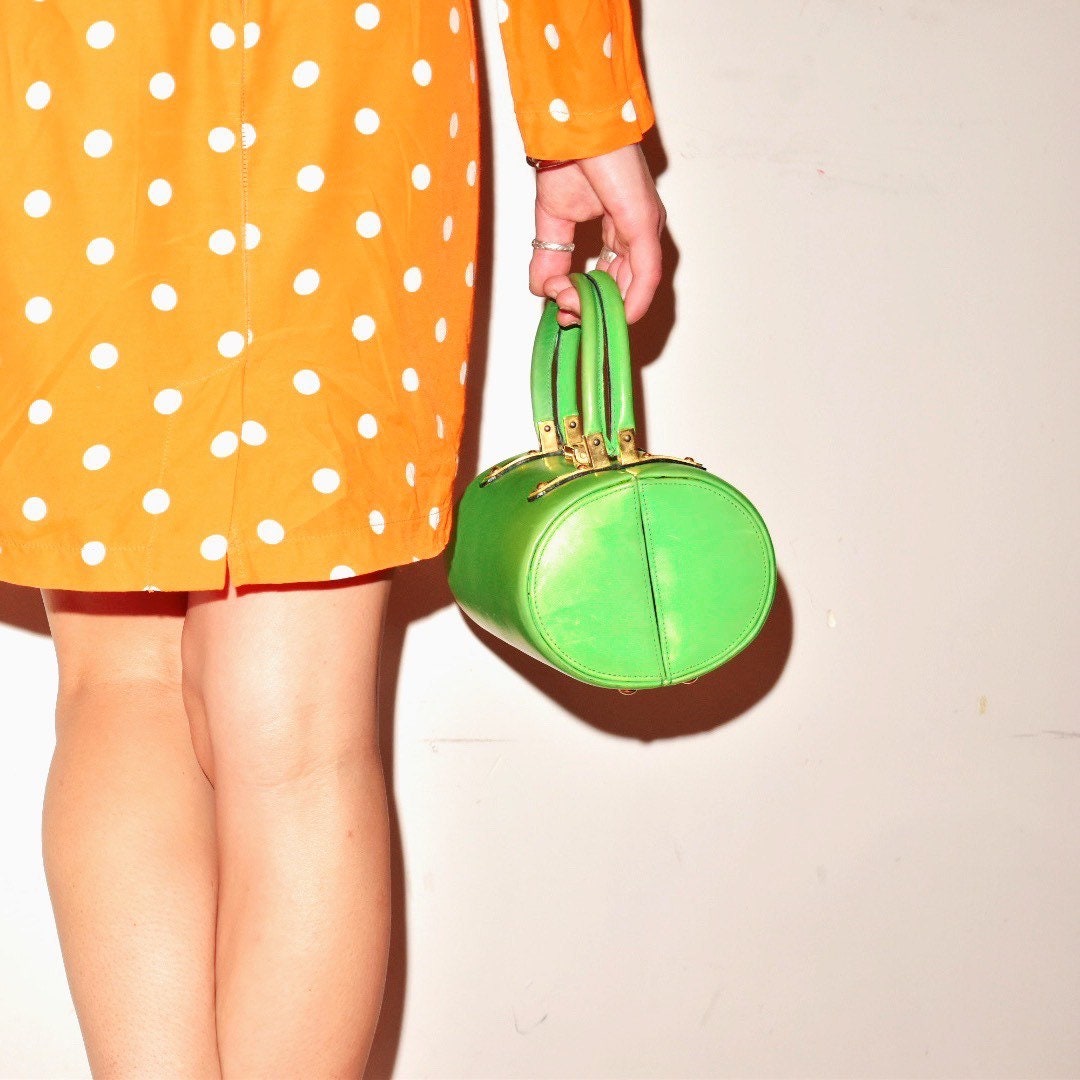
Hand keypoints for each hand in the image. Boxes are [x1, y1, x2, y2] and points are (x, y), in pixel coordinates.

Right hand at [529, 143, 666, 327]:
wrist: (568, 128)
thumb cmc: (567, 159)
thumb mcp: (553, 223)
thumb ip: (550, 260)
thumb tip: (542, 292)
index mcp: (621, 230)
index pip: (613, 279)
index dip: (587, 300)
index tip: (560, 306)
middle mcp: (638, 232)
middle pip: (624, 289)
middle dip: (591, 308)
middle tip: (564, 312)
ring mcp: (644, 229)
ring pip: (634, 288)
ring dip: (601, 307)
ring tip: (570, 305)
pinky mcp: (644, 225)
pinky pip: (646, 275)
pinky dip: (632, 301)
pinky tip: (614, 315)